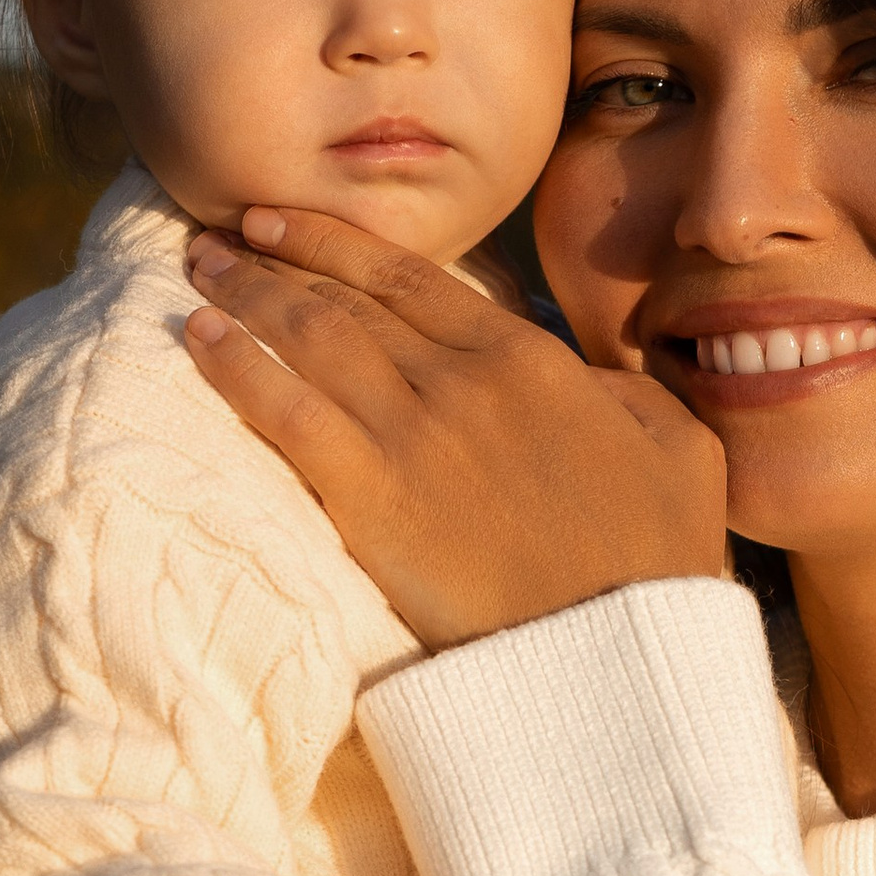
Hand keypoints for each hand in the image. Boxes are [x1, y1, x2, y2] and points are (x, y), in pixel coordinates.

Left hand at [183, 204, 725, 642]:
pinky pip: (288, 415)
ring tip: (198, 270)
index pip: (414, 279)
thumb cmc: (658, 562)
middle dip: (278, 260)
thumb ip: (620, 392)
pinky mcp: (373, 501)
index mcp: (530, 361)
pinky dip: (237, 369)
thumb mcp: (676, 447)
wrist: (617, 652)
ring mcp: (414, 437)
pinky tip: (199, 341)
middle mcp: (461, 381)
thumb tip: (581, 375)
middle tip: (223, 237)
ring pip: (311, 340)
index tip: (288, 223)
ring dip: (247, 297)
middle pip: (349, 300)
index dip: (340, 244)